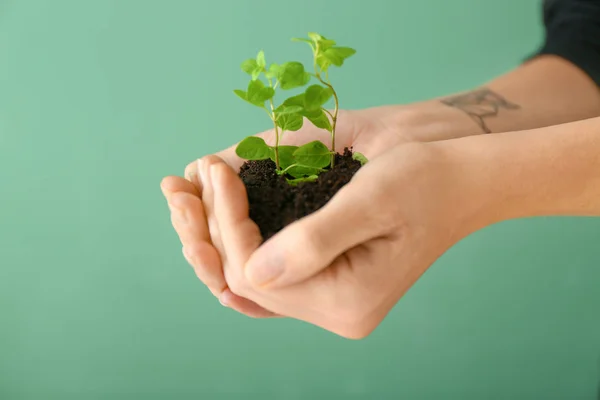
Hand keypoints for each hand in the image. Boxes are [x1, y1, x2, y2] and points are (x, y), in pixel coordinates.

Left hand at [161, 106, 423, 316]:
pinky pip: (269, 275)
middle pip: (245, 281)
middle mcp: (337, 313)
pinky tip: (218, 219)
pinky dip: (239, 246)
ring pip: (251, 279)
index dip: (225, 222)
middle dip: (209, 229)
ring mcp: (334, 302)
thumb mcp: (372, 199)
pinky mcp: (332, 283)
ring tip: (189, 195)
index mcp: (347, 300)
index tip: (215, 171)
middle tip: (182, 182)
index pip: (255, 271)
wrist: (462, 182)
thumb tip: (249, 271)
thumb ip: (313, 241)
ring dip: (216, 237)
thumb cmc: (425, 180)